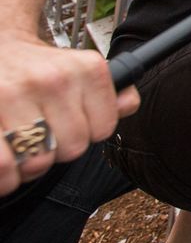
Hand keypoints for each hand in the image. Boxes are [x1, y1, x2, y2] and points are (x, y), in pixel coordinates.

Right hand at [0, 32, 139, 195]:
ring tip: (23, 145)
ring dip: (29, 163)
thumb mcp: (81, 69)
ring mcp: (16, 94)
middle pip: (73, 149)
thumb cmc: (39, 66)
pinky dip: (6, 175)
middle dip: (58, 150)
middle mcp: (54, 79)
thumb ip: (112, 92)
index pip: (104, 129)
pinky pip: (5, 166)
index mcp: (87, 69)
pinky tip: (8, 159)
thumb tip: (126, 103)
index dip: (87, 134)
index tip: (72, 125)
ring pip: (38, 162)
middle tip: (44, 136)